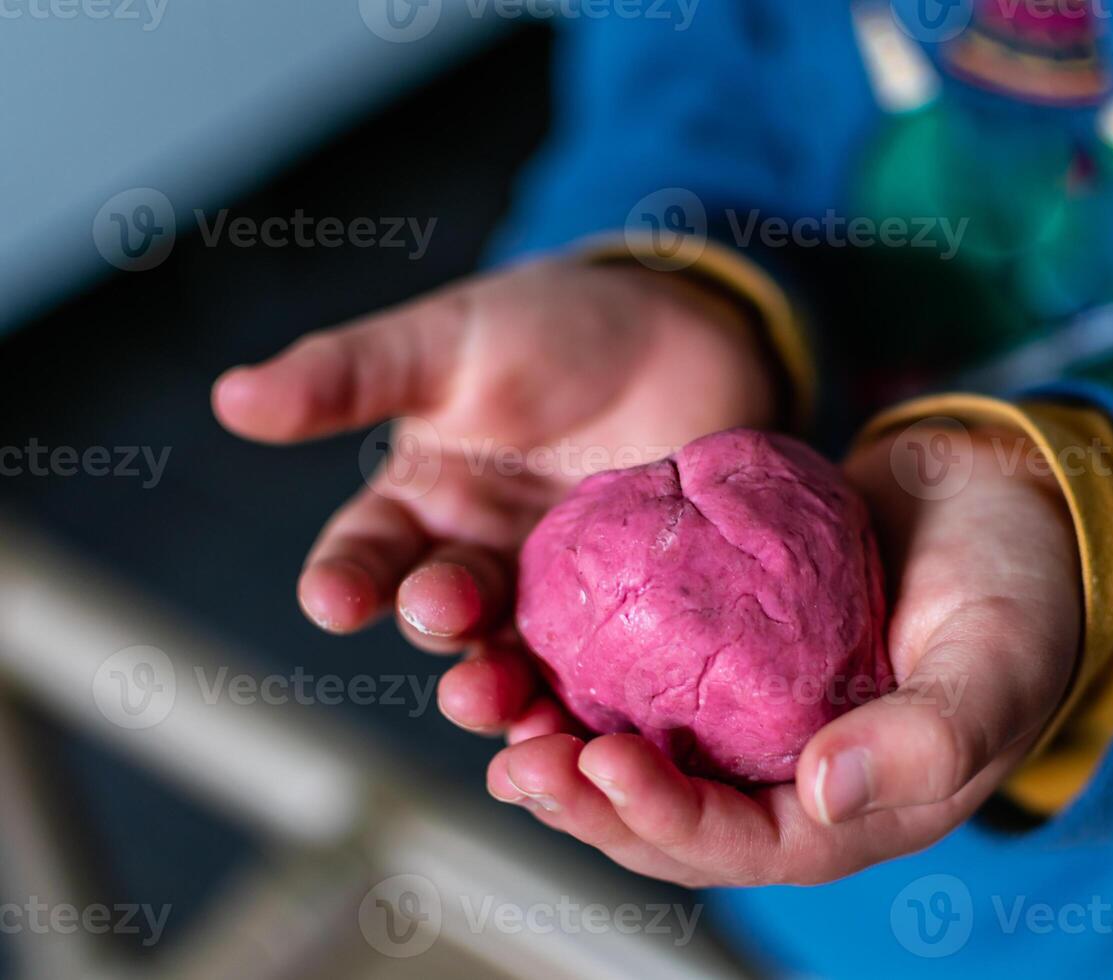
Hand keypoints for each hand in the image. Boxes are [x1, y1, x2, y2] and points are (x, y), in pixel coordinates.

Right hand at [212, 256, 775, 737]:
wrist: (676, 330)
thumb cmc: (548, 329)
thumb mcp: (444, 342)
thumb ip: (349, 376)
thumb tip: (232, 396)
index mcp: (422, 505)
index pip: (365, 557)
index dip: (344, 582)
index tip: (331, 599)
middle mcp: (480, 560)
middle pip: (443, 618)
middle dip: (436, 622)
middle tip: (442, 612)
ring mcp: (558, 593)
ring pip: (517, 662)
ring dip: (502, 687)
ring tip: (498, 692)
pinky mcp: (632, 609)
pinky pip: (603, 672)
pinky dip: (591, 704)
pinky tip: (588, 722)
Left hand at [484, 425, 1082, 885]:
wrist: (1000, 500)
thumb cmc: (1021, 588)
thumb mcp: (998, 661)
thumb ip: (933, 735)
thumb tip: (828, 792)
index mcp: (852, 807)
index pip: (740, 843)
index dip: (662, 818)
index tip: (596, 765)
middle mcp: (789, 776)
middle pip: (668, 817)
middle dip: (586, 800)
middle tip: (514, 757)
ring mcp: (752, 715)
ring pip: (641, 751)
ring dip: (564, 744)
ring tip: (494, 713)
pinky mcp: (727, 650)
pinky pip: (647, 675)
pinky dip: (585, 670)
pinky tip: (529, 642)